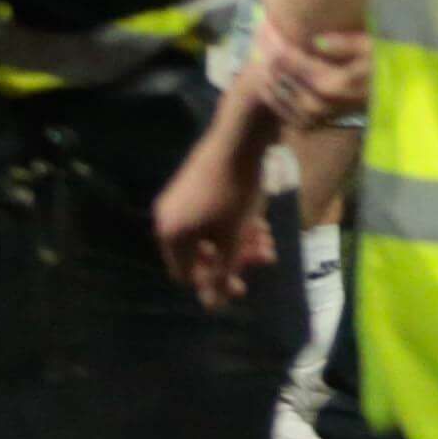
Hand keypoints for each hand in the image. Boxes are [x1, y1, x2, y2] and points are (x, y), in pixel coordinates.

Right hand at [157, 113, 277, 301]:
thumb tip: (213, 306)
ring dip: (240, 240)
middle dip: (234, 258)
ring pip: (212, 232)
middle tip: (264, 256)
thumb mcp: (233, 236)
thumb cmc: (235, 189)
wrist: (241, 132)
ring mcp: (181, 198)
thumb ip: (223, 272)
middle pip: (201, 253)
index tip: (243, 284)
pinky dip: (234, 222)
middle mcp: (168, 217)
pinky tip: (260, 223)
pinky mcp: (197, 183)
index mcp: (170, 234)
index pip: (187, 274)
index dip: (215, 283)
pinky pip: (213, 213)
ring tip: (269, 241)